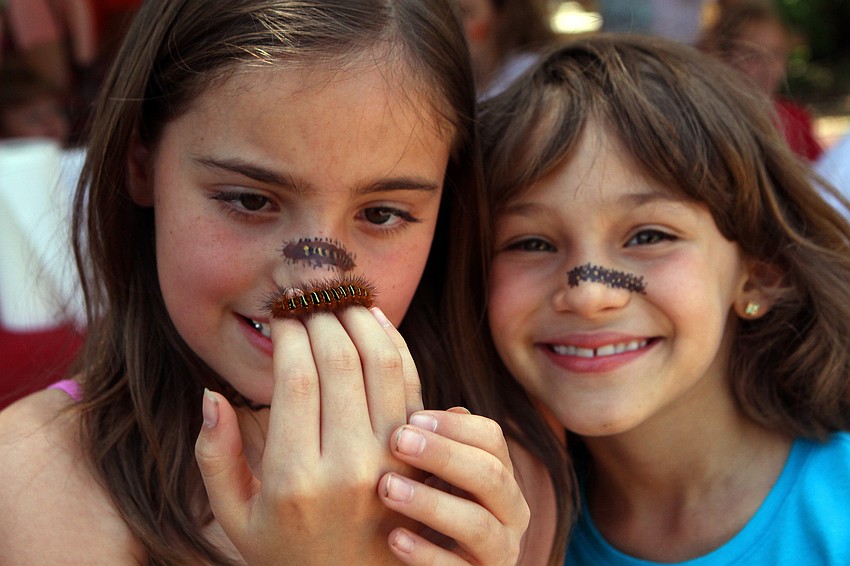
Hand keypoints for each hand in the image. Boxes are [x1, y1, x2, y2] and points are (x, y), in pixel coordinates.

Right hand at [195, 305, 423, 564]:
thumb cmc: (288, 552)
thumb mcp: (236, 518)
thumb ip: (214, 457)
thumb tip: (211, 394)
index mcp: (294, 478)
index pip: (296, 377)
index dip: (289, 332)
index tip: (281, 312)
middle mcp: (347, 465)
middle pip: (341, 361)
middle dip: (323, 316)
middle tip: (309, 296)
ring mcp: (391, 458)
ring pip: (383, 364)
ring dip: (363, 321)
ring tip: (342, 299)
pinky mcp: (418, 454)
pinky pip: (412, 384)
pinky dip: (396, 345)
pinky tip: (375, 323)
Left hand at [378, 408, 530, 565]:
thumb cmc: (422, 511)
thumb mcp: (428, 472)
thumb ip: (426, 439)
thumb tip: (410, 396)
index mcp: (499, 476)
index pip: (492, 439)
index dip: (453, 426)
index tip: (409, 417)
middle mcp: (510, 513)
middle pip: (492, 474)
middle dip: (444, 455)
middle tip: (397, 441)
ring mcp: (499, 553)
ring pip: (479, 524)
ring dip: (431, 503)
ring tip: (387, 489)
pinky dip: (426, 554)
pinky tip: (393, 538)